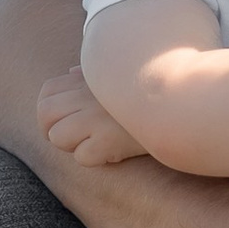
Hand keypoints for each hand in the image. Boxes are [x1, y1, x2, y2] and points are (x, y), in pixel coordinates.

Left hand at [37, 71, 152, 167]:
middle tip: (75, 139)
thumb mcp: (119, 69)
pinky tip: (114, 151)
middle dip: (52, 130)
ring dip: (73, 145)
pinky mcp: (108, 139)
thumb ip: (92, 72)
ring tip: (97, 144)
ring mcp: (95, 116)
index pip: (46, 93)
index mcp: (88, 76)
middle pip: (44, 114)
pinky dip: (95, 158)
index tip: (67, 120)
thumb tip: (71, 72)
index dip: (51, 111)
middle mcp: (87, 94)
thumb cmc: (152, 87)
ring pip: (58, 137)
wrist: (184, 103)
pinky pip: (82, 157)